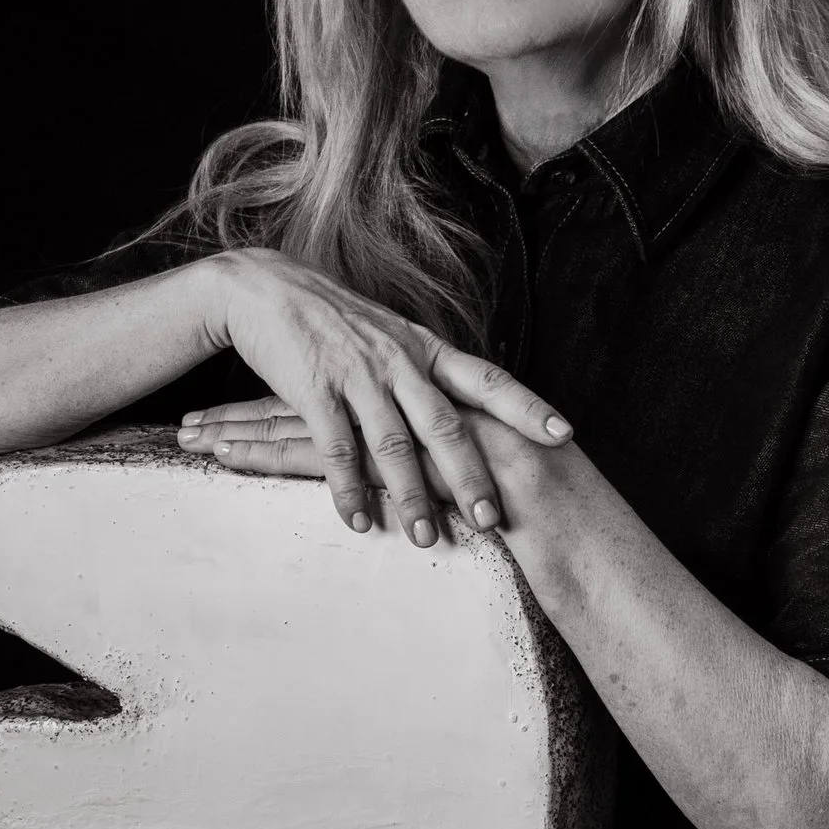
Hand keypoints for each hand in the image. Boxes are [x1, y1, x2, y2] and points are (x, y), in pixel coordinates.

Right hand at [194, 248, 570, 545]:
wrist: (264, 288)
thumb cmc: (334, 320)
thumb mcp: (392, 337)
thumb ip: (428, 374)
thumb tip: (471, 410)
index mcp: (424, 349)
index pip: (487, 378)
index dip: (526, 406)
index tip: (564, 435)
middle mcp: (398, 361)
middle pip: (446, 424)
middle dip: (470, 476)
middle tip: (494, 520)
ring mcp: (357, 374)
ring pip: (394, 444)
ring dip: (411, 496)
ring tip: (428, 539)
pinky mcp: (314, 389)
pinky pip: (337, 449)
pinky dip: (348, 489)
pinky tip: (358, 521)